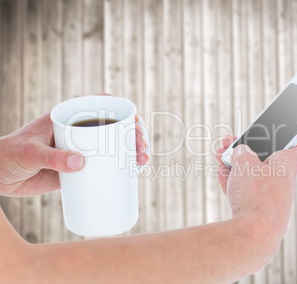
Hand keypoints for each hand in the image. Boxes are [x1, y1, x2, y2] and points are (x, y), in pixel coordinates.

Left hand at [0, 110, 148, 196]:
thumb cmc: (8, 155)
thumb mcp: (30, 152)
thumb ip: (53, 157)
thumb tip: (82, 163)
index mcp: (69, 117)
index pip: (102, 105)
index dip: (123, 110)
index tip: (136, 123)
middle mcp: (79, 132)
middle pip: (115, 128)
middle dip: (134, 136)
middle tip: (141, 149)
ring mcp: (81, 151)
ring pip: (113, 149)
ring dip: (131, 154)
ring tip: (141, 164)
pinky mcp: (79, 170)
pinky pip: (104, 168)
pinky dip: (119, 171)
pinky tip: (130, 176)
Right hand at [215, 136, 296, 245]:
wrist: (253, 233)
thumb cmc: (256, 194)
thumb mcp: (244, 161)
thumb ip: (241, 152)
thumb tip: (238, 154)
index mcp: (286, 165)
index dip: (292, 139)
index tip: (283, 135)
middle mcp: (281, 182)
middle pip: (264, 160)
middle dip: (245, 150)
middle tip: (230, 143)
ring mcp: (269, 198)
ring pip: (251, 175)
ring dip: (234, 165)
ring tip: (220, 156)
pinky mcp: (256, 211)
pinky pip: (244, 191)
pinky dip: (233, 182)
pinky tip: (221, 173)